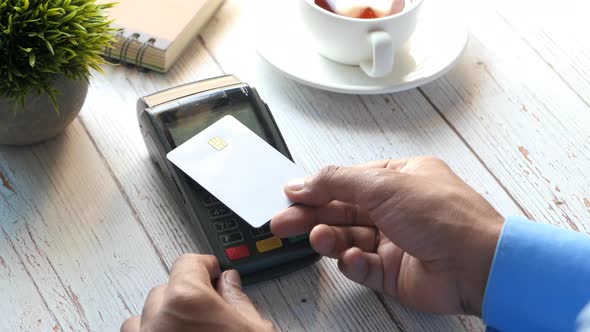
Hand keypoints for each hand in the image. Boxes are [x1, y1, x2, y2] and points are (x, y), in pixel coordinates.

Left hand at [121, 254, 273, 331]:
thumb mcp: (255, 330)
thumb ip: (239, 301)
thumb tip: (230, 285)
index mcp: (187, 301)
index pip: (188, 263)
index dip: (206, 266)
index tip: (214, 272)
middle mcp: (156, 321)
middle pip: (166, 289)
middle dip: (188, 294)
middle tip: (212, 309)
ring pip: (145, 316)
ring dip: (164, 317)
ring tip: (190, 328)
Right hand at [271, 157, 503, 315]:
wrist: (477, 265)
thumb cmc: (445, 216)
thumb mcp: (383, 183)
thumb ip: (336, 181)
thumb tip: (302, 182)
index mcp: (398, 179)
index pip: (346, 182)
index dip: (317, 188)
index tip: (291, 195)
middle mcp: (396, 209)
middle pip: (341, 211)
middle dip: (311, 216)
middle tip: (283, 223)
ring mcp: (394, 241)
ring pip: (347, 239)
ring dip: (329, 239)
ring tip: (318, 238)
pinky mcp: (393, 272)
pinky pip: (361, 267)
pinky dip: (354, 263)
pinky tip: (354, 259)